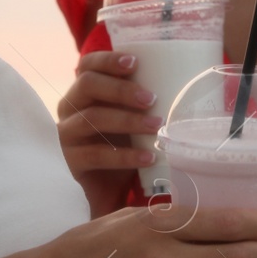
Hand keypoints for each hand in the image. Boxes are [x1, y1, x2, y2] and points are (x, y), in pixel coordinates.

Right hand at [57, 49, 157, 215]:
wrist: (98, 197)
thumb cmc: (119, 153)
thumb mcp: (129, 126)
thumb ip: (143, 108)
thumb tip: (191, 93)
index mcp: (83, 94)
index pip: (88, 66)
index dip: (108, 60)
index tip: (135, 62)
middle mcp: (69, 110)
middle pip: (88, 85)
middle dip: (122, 89)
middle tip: (151, 99)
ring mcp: (65, 136)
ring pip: (92, 119)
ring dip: (128, 121)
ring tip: (156, 126)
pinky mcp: (68, 163)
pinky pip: (95, 155)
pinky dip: (125, 156)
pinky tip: (149, 158)